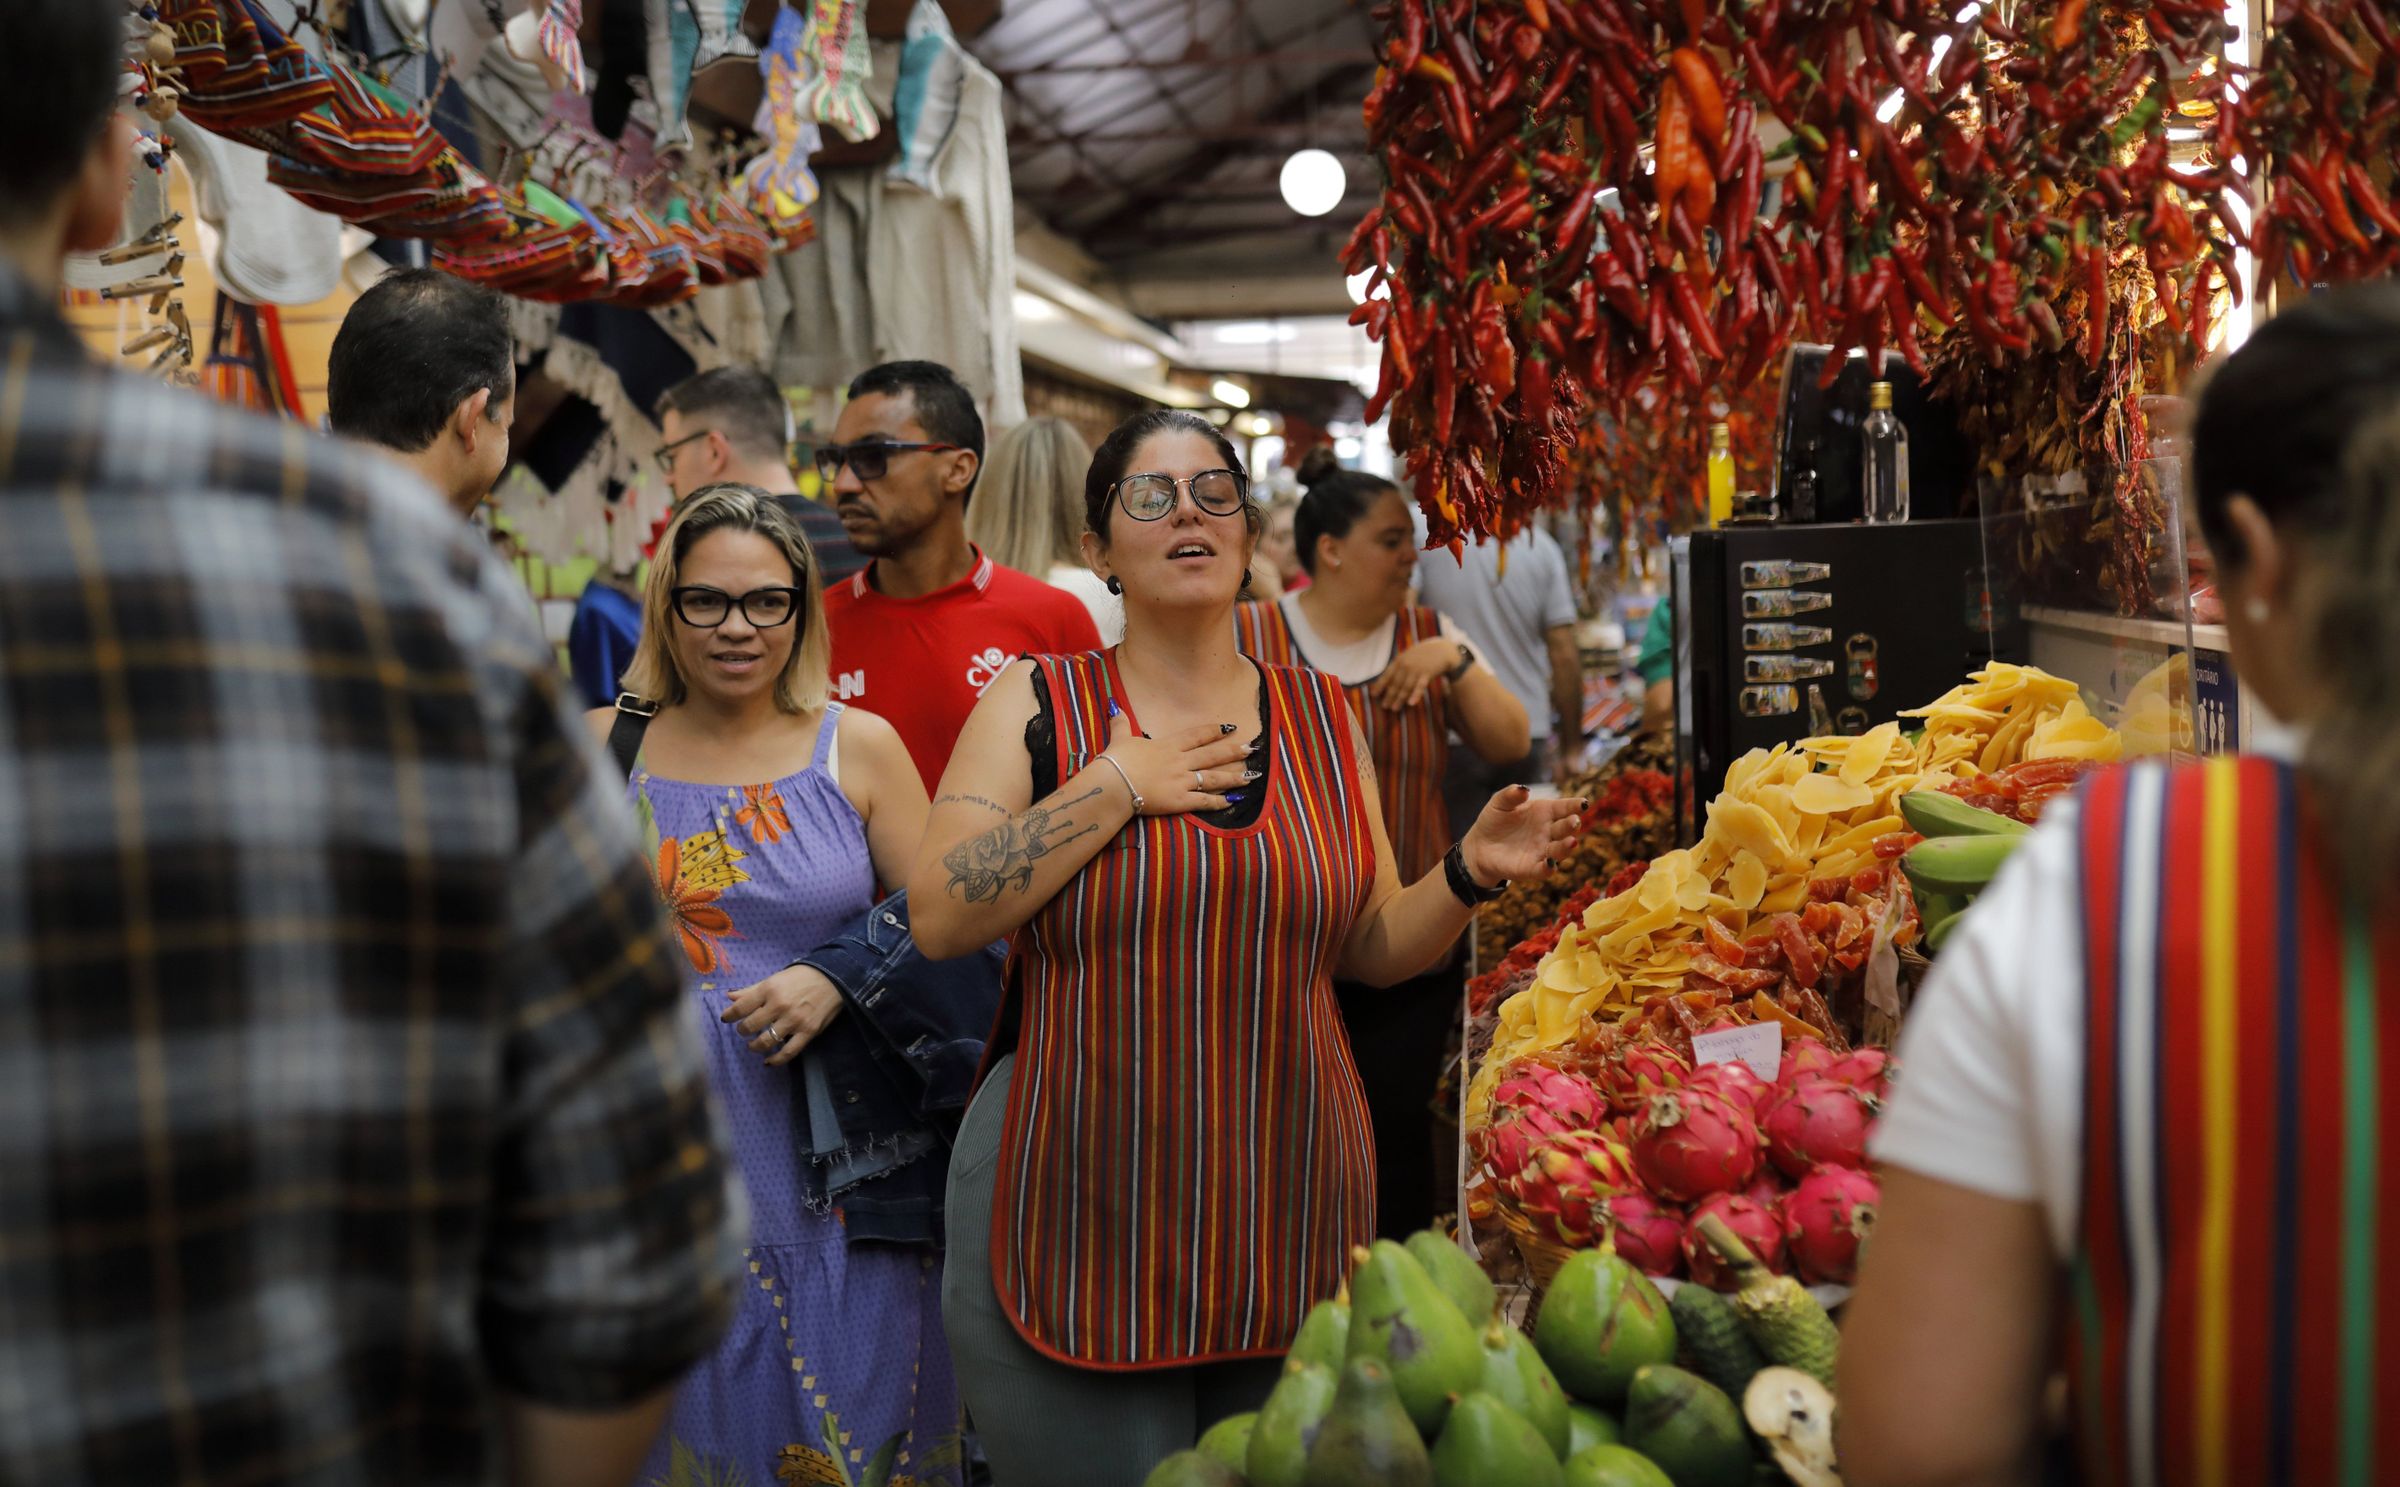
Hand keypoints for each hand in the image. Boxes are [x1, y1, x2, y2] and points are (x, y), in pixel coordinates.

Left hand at [722, 964, 842, 1065]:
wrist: (833, 978)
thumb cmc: (801, 977)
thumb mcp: (775, 978)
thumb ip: (752, 990)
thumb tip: (729, 996)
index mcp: (769, 989)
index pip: (741, 1007)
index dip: (729, 1015)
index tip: (727, 1018)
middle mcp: (779, 1005)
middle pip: (750, 1026)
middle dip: (743, 1031)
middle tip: (744, 1030)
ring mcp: (794, 1020)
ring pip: (766, 1041)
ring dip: (755, 1046)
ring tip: (754, 1045)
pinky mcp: (807, 1032)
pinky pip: (788, 1052)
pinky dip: (775, 1060)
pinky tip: (768, 1061)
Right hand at [1098, 709, 1257, 815]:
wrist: (1113, 784)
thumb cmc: (1115, 762)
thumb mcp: (1120, 739)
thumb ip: (1121, 724)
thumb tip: (1115, 706)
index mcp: (1168, 746)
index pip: (1197, 735)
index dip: (1215, 731)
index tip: (1230, 727)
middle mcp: (1180, 762)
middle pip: (1212, 755)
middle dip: (1233, 751)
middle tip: (1251, 748)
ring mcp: (1182, 781)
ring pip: (1213, 778)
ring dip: (1233, 777)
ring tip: (1250, 777)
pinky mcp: (1179, 801)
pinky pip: (1203, 801)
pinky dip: (1218, 802)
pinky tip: (1231, 802)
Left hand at [1367, 637, 1464, 710]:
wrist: (1442, 649)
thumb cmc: (1423, 654)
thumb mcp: (1408, 655)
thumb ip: (1399, 665)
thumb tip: (1387, 679)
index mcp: (1399, 660)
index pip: (1387, 674)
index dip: (1380, 685)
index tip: (1373, 695)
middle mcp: (1406, 665)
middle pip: (1395, 683)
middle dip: (1389, 696)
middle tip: (1384, 706)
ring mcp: (1416, 669)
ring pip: (1406, 687)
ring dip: (1399, 699)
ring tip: (1394, 709)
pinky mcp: (1427, 673)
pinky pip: (1420, 686)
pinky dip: (1415, 695)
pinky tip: (1411, 703)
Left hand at [1462, 785, 1586, 884]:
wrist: (1480, 845)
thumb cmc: (1495, 820)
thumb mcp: (1499, 803)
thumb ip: (1511, 795)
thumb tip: (1523, 789)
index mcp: (1545, 812)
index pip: (1565, 807)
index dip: (1575, 805)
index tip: (1583, 804)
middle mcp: (1549, 831)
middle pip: (1566, 828)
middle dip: (1572, 824)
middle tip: (1574, 821)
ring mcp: (1542, 850)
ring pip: (1560, 850)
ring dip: (1566, 847)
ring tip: (1571, 842)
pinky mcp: (1532, 868)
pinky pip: (1544, 870)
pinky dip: (1549, 868)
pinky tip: (1550, 864)